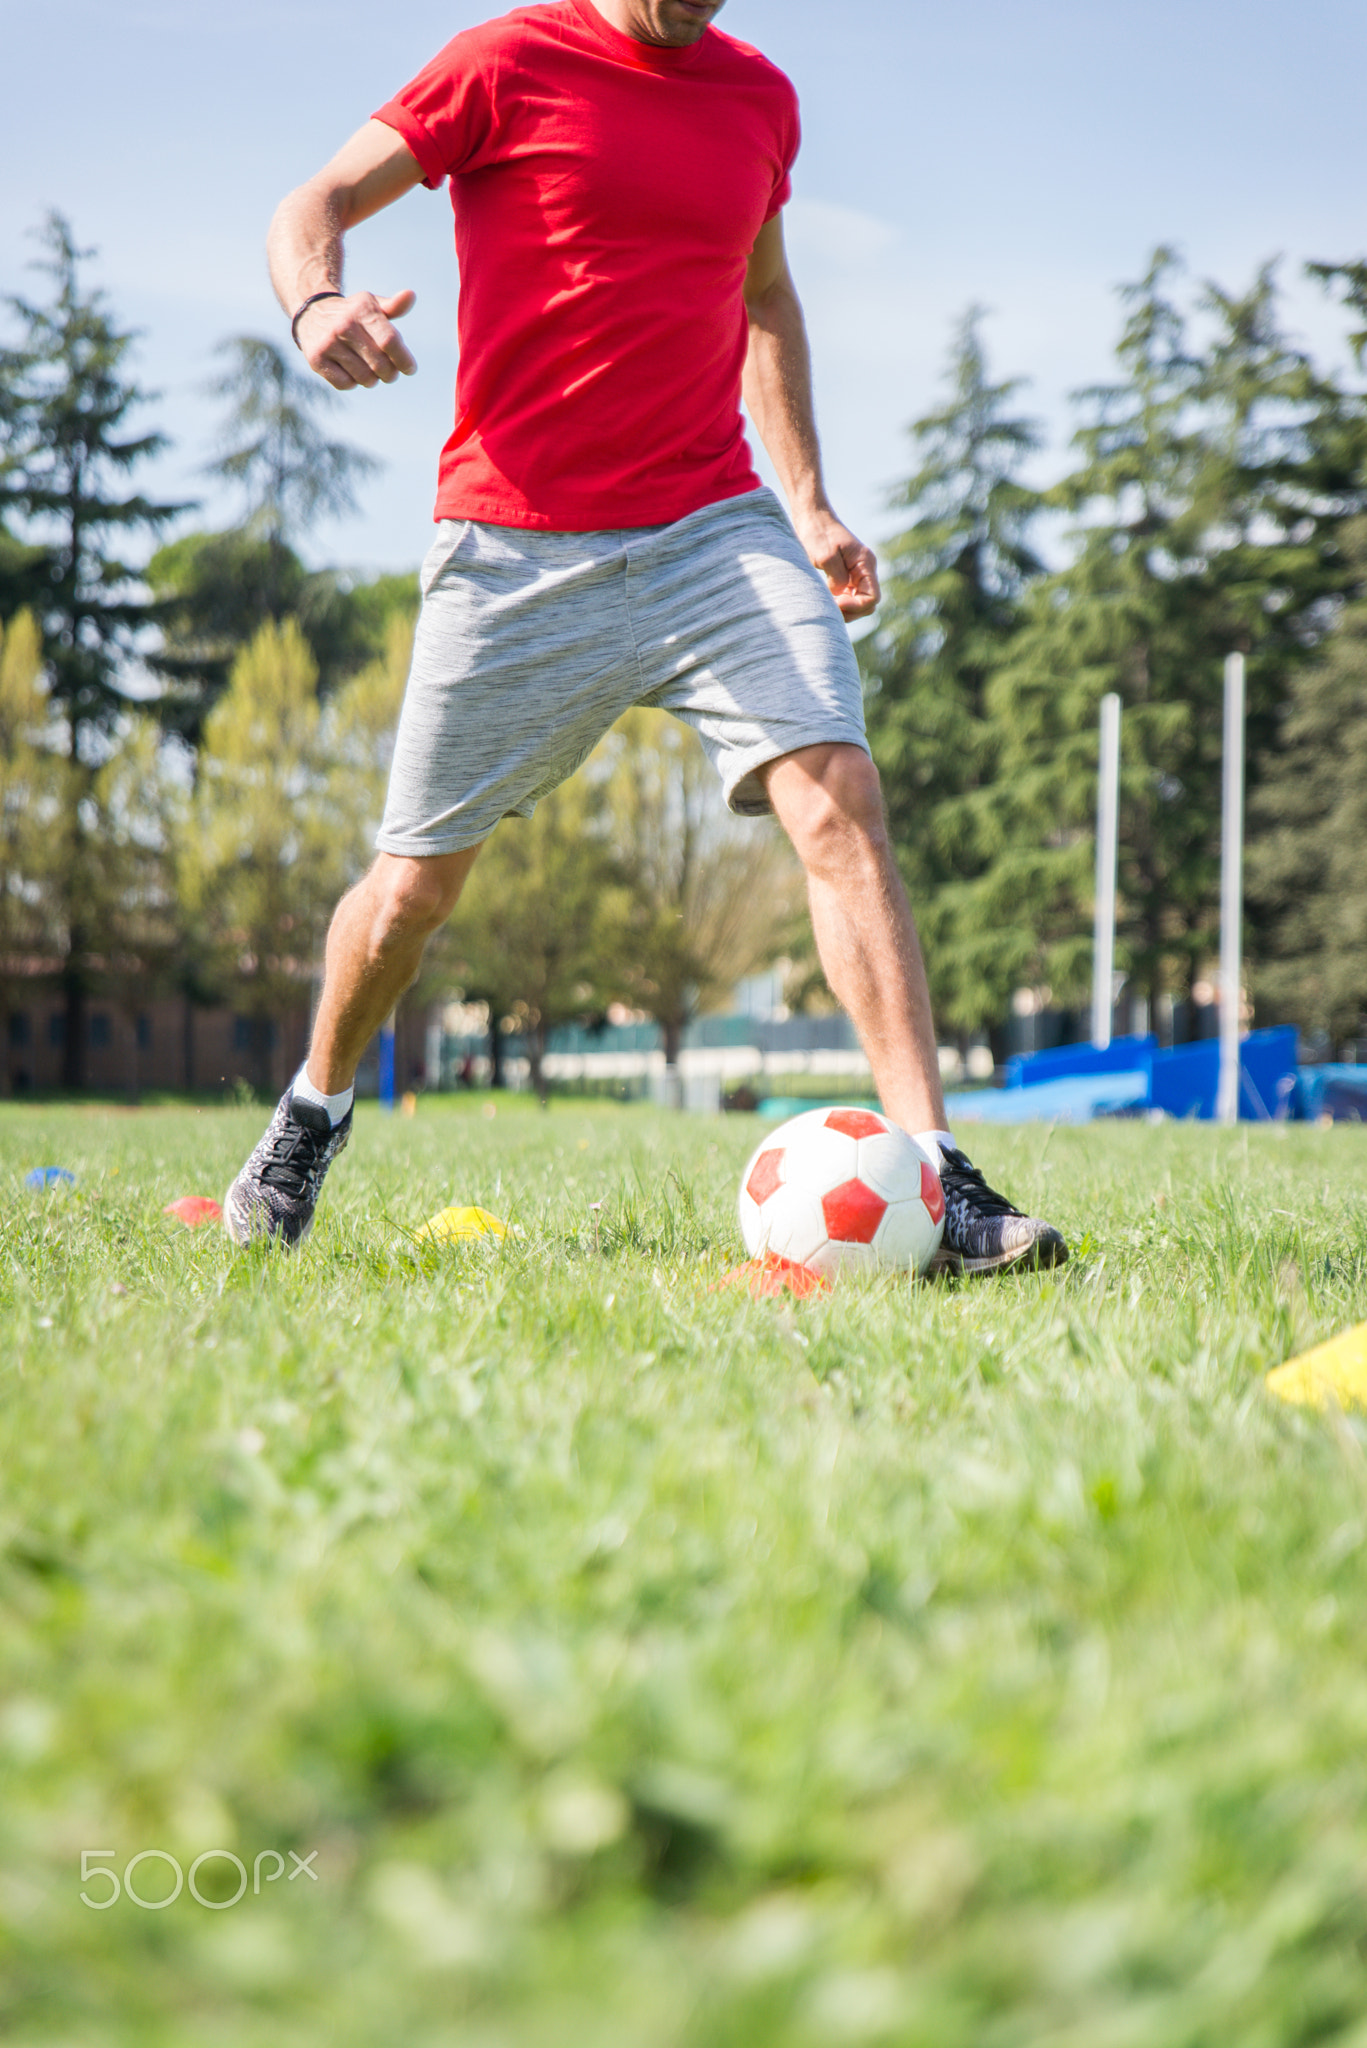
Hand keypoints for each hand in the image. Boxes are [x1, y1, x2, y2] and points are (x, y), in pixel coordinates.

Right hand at [296, 288, 417, 389]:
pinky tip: (351, 372)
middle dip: (390, 374)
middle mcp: (344, 326)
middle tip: (390, 373)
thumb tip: (411, 295)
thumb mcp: (371, 305)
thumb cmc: (352, 314)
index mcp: (362, 311)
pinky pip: (346, 384)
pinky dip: (353, 383)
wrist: (312, 314)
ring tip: (370, 371)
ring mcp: (328, 343)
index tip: (410, 369)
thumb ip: (394, 306)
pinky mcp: (316, 359)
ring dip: (372, 380)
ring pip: (364, 378)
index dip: (403, 359)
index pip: (389, 341)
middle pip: (380, 364)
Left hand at [799, 513, 880, 620]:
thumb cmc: (818, 533)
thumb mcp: (826, 557)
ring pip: (859, 603)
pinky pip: (850, 597)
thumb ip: (837, 579)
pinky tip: (827, 600)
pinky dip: (840, 603)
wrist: (812, 517)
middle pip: (868, 604)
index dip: (856, 606)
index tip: (837, 602)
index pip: (872, 597)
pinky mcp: (847, 576)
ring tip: (827, 604)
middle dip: (851, 611)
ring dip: (845, 609)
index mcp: (865, 563)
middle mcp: (865, 569)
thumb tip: (841, 595)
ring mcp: (857, 574)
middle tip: (830, 607)